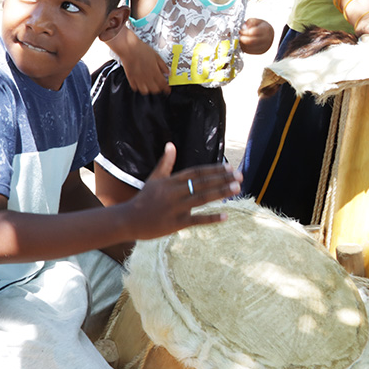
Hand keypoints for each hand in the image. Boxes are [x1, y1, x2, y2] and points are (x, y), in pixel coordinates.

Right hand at [118, 39, 170, 94]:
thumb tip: (168, 72)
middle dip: (159, 89)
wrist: (128, 48)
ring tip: (151, 86)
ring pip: (145, 91)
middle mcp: (147, 77)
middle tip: (160, 87)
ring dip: (149, 90)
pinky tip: (141, 84)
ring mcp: (138, 79)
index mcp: (154, 71)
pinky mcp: (131, 78)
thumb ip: (163, 65)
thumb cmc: (142, 50)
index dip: (166, 88)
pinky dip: (139, 88)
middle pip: (155, 89)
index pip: (163, 84)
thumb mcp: (156, 56)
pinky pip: (135, 88)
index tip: (168, 89)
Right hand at [123, 143, 240, 239]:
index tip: (229, 168)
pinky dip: (210, 218)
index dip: (213, 170)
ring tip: (237, 188)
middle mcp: (173, 193)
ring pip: (201, 199)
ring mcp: (174, 208)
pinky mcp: (175, 224)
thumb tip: (171, 144)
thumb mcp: (153, 179)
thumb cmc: (143, 199)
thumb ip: (165, 163)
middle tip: (240, 176)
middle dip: (222, 179)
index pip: (195, 173)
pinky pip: (196, 220)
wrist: (128, 220)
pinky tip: (225, 216)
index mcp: (169, 181)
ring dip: (220, 193)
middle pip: (201, 184)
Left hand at [239, 18, 274, 54]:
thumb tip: (243, 27)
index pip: (253, 32)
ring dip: (241, 43)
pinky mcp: (260, 51)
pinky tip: (243, 43)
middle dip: (242, 38)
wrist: (269, 34)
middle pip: (250, 41)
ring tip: (241, 38)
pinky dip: (243, 47)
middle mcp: (266, 39)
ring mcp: (264, 46)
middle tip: (239, 35)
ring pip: (248, 47)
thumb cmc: (261, 27)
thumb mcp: (256, 21)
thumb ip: (250, 22)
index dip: (244, 31)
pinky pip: (248, 51)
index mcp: (266, 30)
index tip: (240, 30)